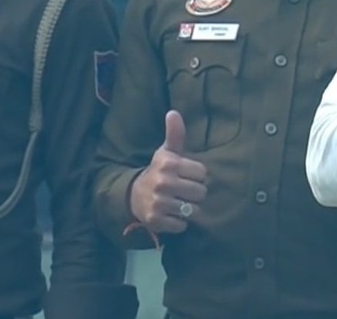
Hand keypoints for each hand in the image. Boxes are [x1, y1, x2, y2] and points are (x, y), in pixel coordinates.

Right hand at [128, 111, 207, 233]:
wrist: (133, 195)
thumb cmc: (158, 171)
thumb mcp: (166, 152)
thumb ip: (175, 134)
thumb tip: (173, 112)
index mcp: (169, 164)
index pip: (202, 173)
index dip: (197, 176)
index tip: (187, 175)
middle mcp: (163, 182)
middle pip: (201, 192)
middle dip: (195, 193)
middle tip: (184, 191)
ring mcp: (159, 203)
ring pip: (193, 210)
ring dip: (188, 209)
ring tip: (178, 202)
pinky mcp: (156, 220)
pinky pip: (182, 225)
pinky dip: (180, 222)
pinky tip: (171, 214)